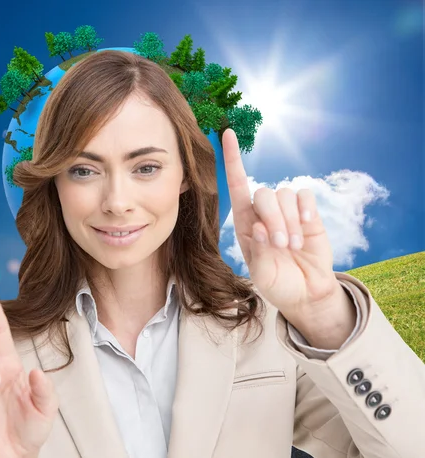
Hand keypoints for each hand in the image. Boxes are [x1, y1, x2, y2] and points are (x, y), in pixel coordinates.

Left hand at [222, 129, 342, 323]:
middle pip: (263, 194)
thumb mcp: (262, 274)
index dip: (232, 160)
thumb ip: (259, 252)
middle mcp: (264, 213)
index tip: (227, 134)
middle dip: (273, 218)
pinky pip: (305, 196)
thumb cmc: (277, 284)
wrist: (305, 292)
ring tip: (293, 246)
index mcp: (246, 223)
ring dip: (289, 221)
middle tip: (281, 246)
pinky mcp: (308, 213)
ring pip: (284, 194)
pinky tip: (307, 227)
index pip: (236, 185)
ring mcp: (287, 212)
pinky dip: (305, 209)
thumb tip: (260, 228)